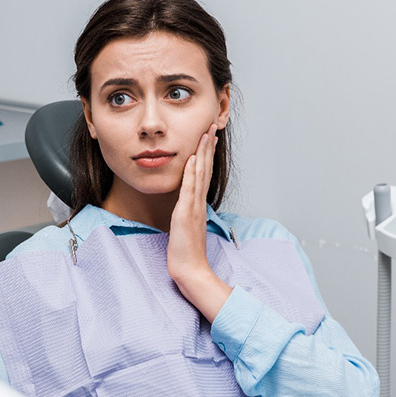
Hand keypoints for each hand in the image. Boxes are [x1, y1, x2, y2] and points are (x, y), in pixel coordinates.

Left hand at [167, 124, 231, 322]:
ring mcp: (193, 208)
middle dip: (207, 147)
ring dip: (202, 153)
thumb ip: (188, 214)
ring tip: (205, 134)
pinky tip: (192, 159)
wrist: (190, 270)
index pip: (203, 174)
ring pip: (199, 175)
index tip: (207, 138)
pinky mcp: (185, 215)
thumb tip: (186, 206)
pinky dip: (191, 174)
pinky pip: (189, 190)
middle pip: (205, 169)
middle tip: (210, 126)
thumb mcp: (186, 228)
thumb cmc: (186, 253)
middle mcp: (198, 203)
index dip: (206, 155)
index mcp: (198, 205)